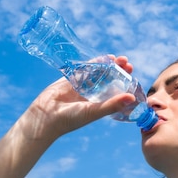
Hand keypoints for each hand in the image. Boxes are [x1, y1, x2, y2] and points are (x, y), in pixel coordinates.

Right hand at [21, 55, 136, 140]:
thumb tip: (131, 98)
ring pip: (97, 73)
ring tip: (118, 58)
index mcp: (99, 105)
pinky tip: (103, 58)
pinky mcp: (70, 80)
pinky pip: (83, 69)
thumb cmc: (70, 119)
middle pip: (109, 80)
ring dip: (108, 65)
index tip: (132, 75)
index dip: (125, 83)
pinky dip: (92, 63)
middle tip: (127, 63)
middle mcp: (91, 95)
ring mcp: (81, 87)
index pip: (116, 92)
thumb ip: (112, 105)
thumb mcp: (93, 111)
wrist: (45, 116)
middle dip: (118, 71)